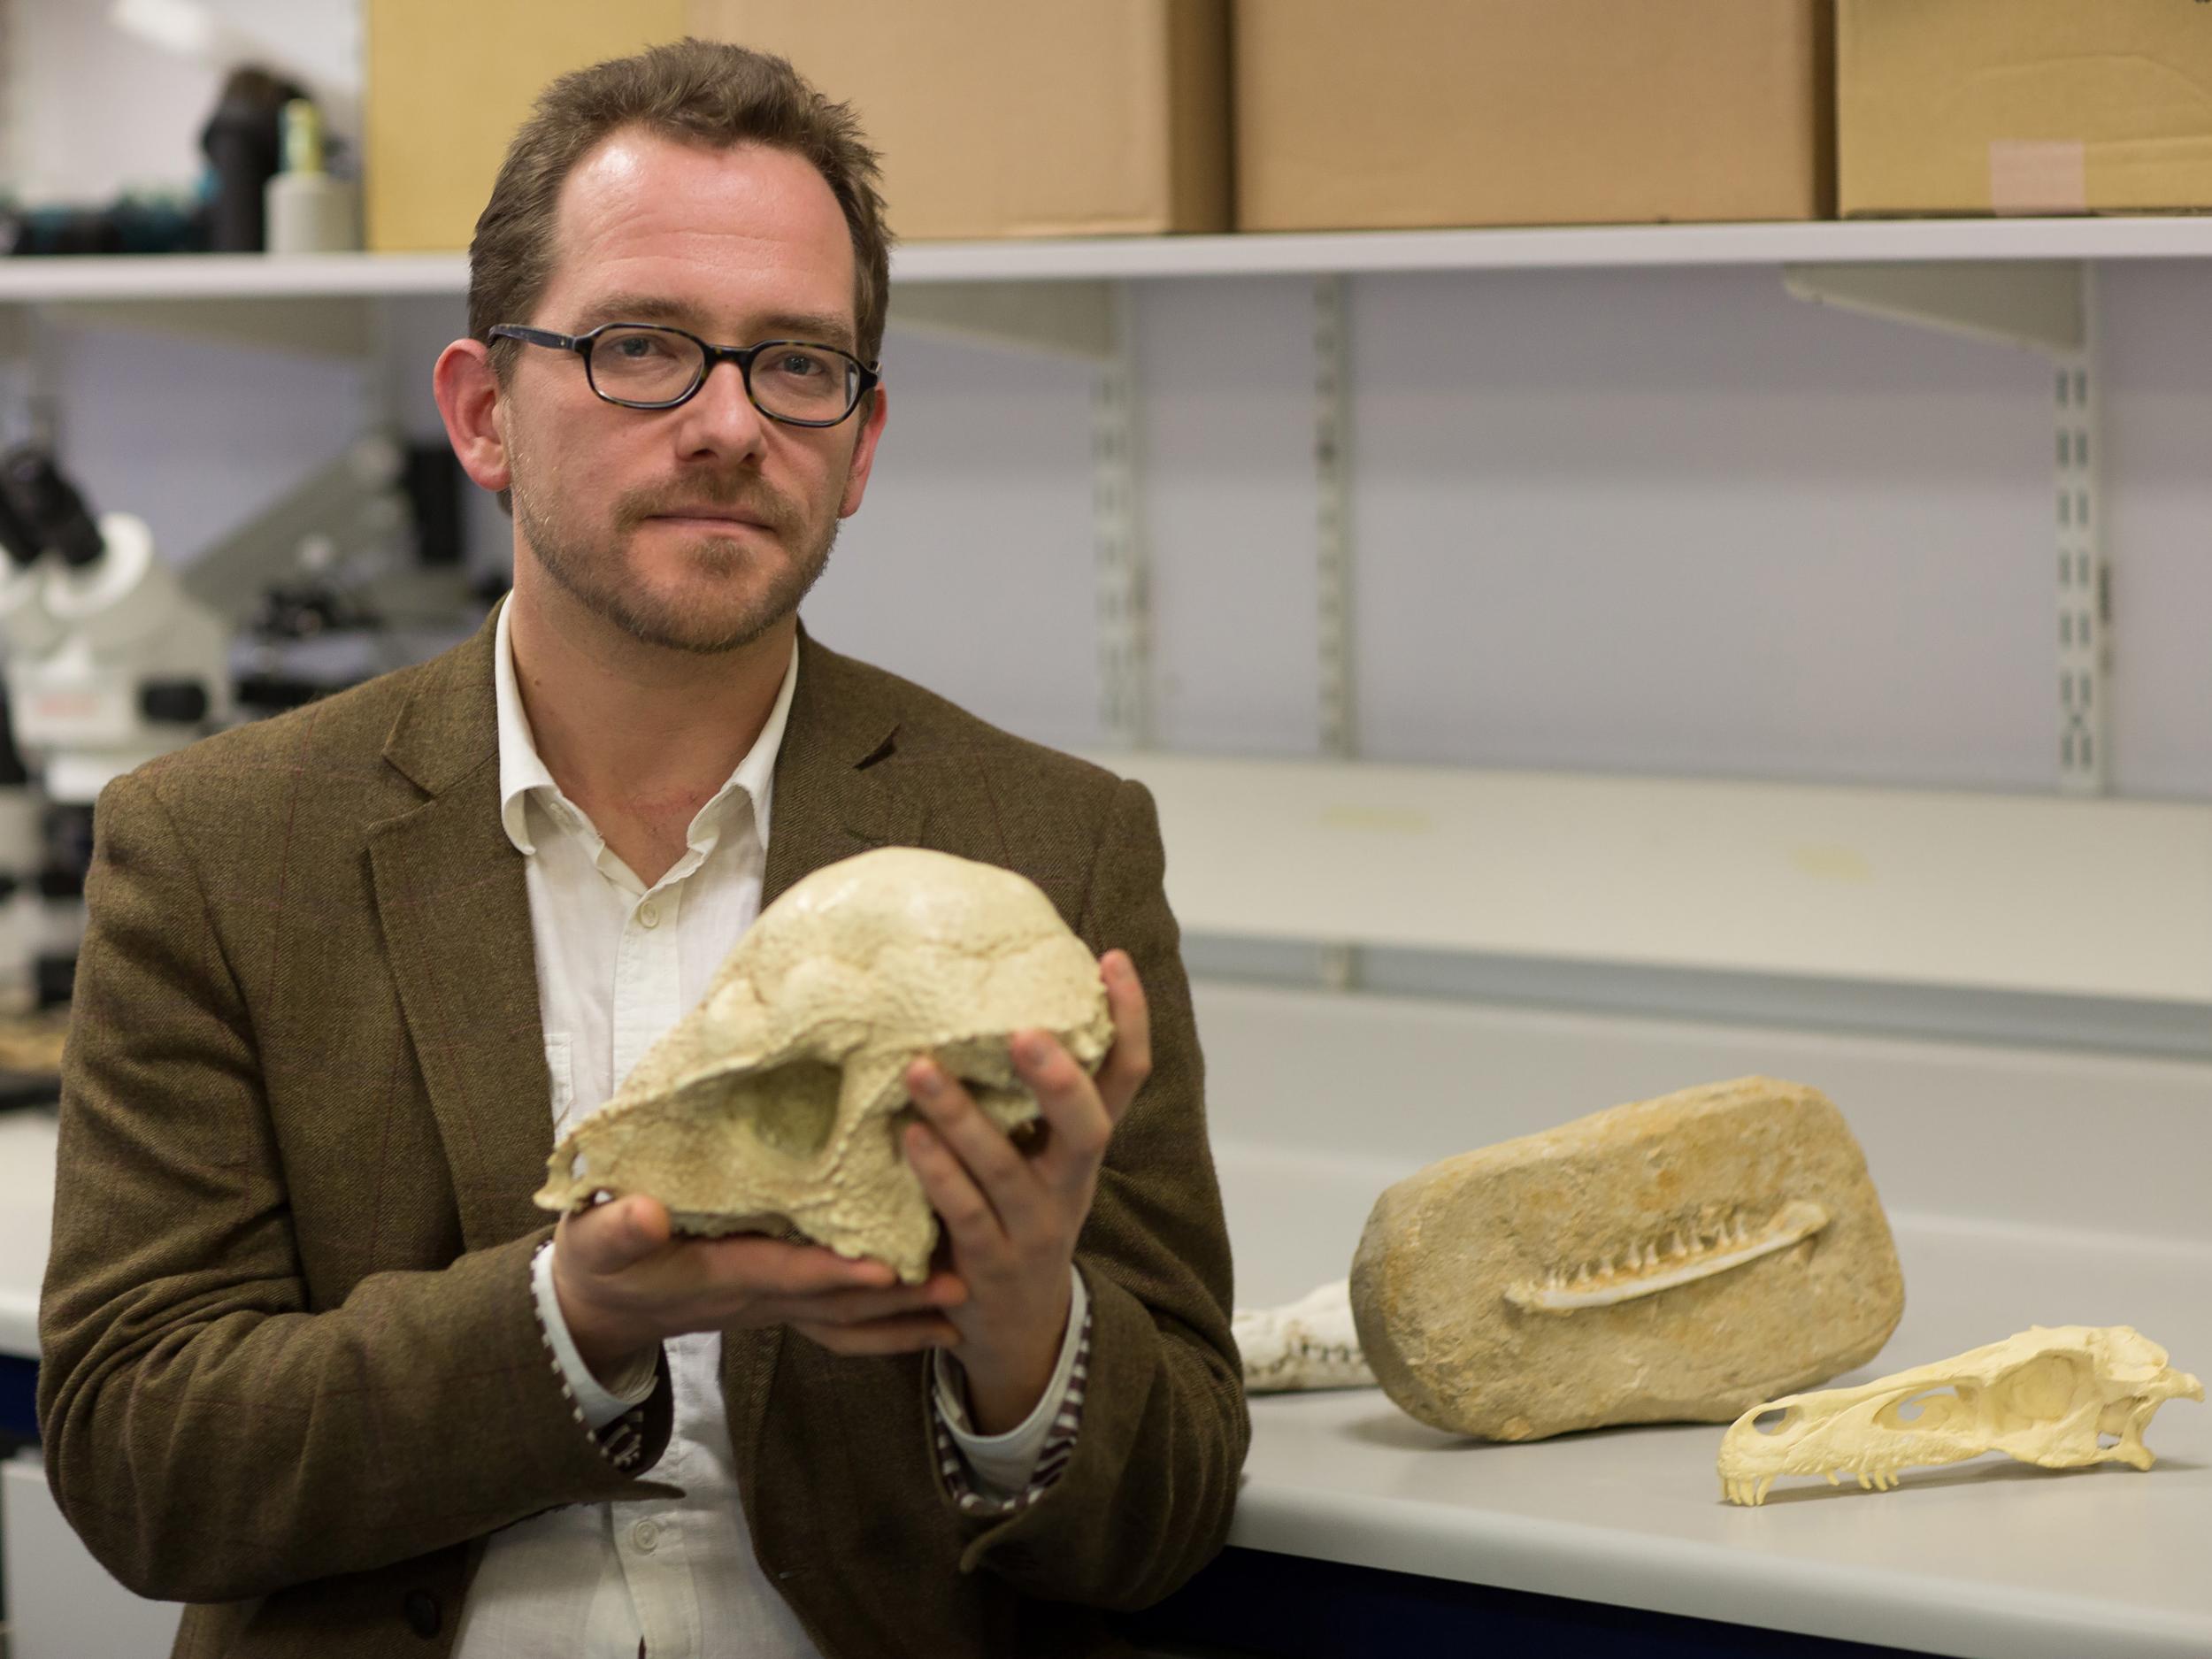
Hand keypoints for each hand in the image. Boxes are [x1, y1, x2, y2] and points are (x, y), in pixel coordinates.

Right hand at [551, 1193, 967, 1388]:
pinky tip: (935, 1309)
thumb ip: (618, 1228)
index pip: (786, 1273)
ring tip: (969, 1298)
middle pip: (838, 1305)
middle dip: (899, 1299)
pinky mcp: (781, 1296)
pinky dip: (890, 1318)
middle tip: (963, 1284)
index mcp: (718, 1274)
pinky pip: (844, 1317)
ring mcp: (774, 1303)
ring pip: (849, 1317)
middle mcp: (758, 1296)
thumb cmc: (598, 1260)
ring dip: (907, 1313)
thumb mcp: (595, 1241)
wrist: (600, 1302)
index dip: (834, 1273)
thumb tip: (644, 1212)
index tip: (885, 1266)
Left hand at [902, 948, 1151, 1433]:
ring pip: (1007, 1169)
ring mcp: (1035, 1226)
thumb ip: (1022, 1093)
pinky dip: (937, 1174)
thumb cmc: (1015, 1212)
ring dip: (963, 1119)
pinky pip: (964, 1213)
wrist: (1016, 1327)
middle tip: (1023, 1030)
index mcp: (1085, 1144)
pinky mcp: (990, 1264)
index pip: (1127, 1075)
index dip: (1129, 1019)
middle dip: (1060, 1079)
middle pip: (1089, 1127)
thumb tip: (983, 994)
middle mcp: (1071, 1181)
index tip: (1112, 959)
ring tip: (921, 1070)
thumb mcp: (1038, 1153)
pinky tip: (909, 1138)